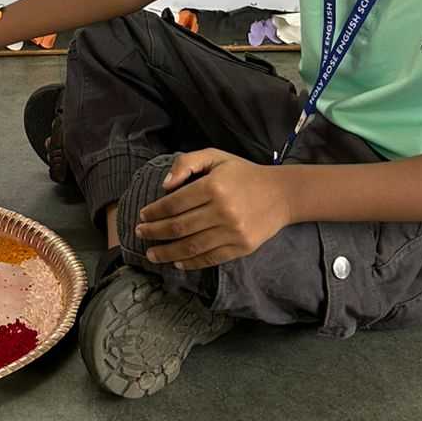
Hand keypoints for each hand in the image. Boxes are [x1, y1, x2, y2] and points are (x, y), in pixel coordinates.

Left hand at [134, 149, 292, 268]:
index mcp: (214, 186)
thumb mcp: (215, 157)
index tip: (142, 216)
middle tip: (140, 233)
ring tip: (152, 254)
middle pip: (179, 227)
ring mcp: (233, 232)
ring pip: (191, 246)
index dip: (154, 212)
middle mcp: (223, 211)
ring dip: (167, 253)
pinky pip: (210, 258)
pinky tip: (177, 263)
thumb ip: (186, 163)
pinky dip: (191, 263)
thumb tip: (164, 185)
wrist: (281, 194)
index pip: (174, 204)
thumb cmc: (243, 174)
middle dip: (154, 232)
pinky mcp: (241, 247)